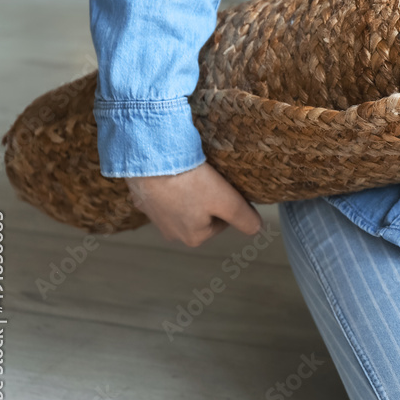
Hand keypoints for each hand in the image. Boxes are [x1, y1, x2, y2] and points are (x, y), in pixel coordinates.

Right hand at [126, 162, 261, 246]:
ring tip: (189, 174)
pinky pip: (163, 193)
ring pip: (182, 203)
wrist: (150, 160)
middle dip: (206, 198)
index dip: (226, 202)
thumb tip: (256, 229)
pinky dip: (169, 184)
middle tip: (205, 179)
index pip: (222, 221)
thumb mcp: (227, 201)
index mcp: (194, 238)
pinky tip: (172, 172)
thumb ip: (245, 218)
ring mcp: (154, 217)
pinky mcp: (142, 199)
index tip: (222, 187)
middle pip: (202, 214)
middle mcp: (172, 233)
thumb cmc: (189, 182)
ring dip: (188, 190)